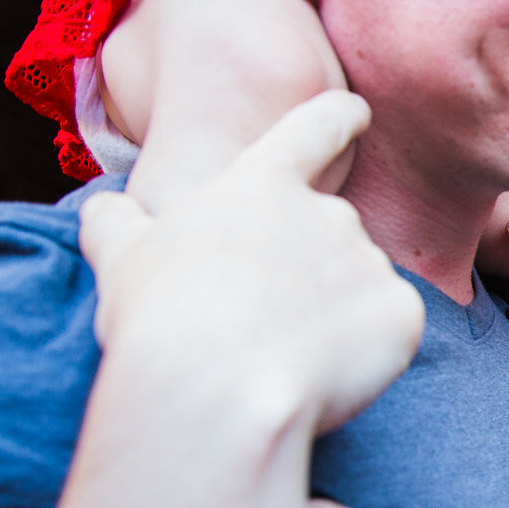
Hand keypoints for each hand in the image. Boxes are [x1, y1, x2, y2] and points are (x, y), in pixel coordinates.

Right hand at [79, 90, 423, 434]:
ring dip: (334, 315)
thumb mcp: (120, 257)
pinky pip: (389, 329)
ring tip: (282, 359)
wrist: (216, 394)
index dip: (338, 119)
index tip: (358, 114)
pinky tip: (323, 377)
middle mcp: (327, 212)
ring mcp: (369, 261)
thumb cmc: (161, 322)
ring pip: (359, 287)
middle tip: (262, 322)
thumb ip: (117, 222)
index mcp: (262, 186)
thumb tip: (108, 211)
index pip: (313, 129)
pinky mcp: (400, 314)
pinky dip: (367, 351)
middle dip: (309, 271)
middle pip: (330, 234)